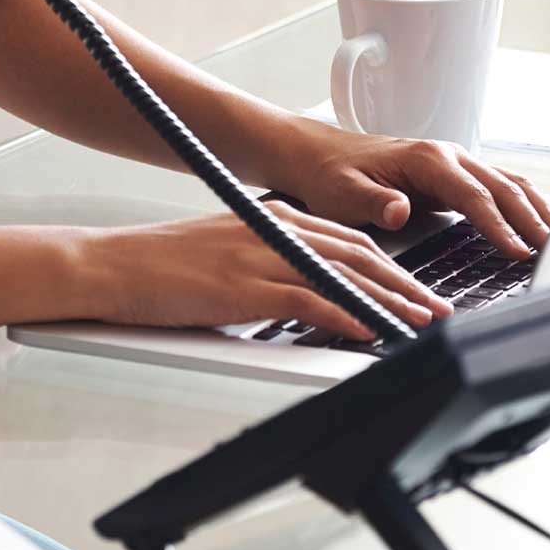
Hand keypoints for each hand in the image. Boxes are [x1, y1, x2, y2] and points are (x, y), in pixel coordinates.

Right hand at [75, 200, 454, 341]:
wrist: (112, 264)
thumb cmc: (160, 264)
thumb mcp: (224, 249)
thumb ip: (267, 261)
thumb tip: (302, 290)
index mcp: (271, 218)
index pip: (347, 239)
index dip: (389, 264)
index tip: (417, 286)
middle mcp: (273, 230)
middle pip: (358, 254)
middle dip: (405, 283)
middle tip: (437, 307)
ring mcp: (260, 256)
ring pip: (343, 276)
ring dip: (389, 302)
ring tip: (421, 323)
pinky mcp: (243, 286)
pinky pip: (308, 300)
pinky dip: (345, 314)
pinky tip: (369, 330)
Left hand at [272, 124, 549, 260]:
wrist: (318, 155)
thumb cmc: (329, 174)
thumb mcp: (342, 192)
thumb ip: (373, 202)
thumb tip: (400, 210)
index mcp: (426, 159)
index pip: (473, 194)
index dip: (498, 224)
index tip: (517, 250)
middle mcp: (447, 156)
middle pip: (501, 187)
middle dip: (530, 219)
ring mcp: (453, 164)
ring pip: (506, 183)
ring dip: (535, 209)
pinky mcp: (453, 177)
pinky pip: (497, 188)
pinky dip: (522, 203)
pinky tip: (538, 222)